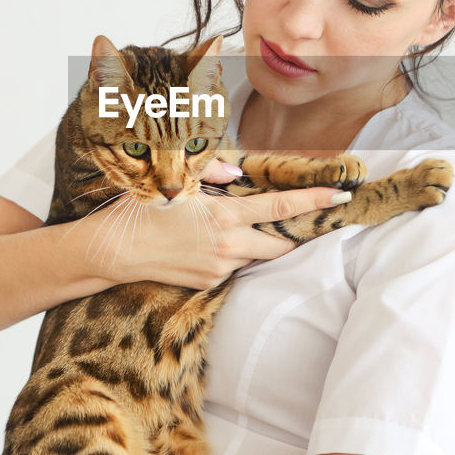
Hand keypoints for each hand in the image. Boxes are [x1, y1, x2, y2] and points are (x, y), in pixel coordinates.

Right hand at [82, 160, 349, 289]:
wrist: (113, 254)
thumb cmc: (141, 210)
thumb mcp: (177, 180)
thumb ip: (213, 170)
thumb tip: (237, 172)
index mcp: (224, 215)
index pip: (282, 209)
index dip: (315, 201)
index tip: (340, 195)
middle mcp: (228, 245)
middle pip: (281, 244)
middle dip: (296, 234)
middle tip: (307, 220)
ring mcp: (219, 269)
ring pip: (256, 256)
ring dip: (260, 243)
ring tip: (242, 228)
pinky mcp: (208, 283)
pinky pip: (234, 267)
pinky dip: (234, 254)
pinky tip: (212, 243)